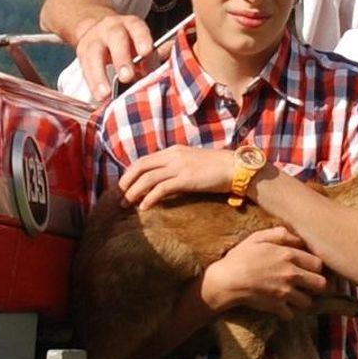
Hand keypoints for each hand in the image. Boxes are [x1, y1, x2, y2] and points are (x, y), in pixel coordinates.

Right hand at [77, 12, 162, 100]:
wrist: (99, 30)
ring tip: (105, 94)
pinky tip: (97, 95)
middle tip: (126, 77)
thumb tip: (169, 69)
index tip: (146, 52)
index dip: (142, 39)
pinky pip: (85, 67)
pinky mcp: (82, 51)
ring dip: (100, 76)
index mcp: (131, 24)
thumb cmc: (127, 41)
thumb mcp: (141, 42)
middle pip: (116, 39)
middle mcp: (112, 28)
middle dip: (121, 58)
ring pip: (95, 54)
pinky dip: (92, 83)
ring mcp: (95, 39)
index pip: (138, 28)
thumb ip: (153, 55)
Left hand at [120, 146, 240, 209]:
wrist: (237, 168)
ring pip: (148, 178)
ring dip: (134, 192)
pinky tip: (144, 208)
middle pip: (140, 166)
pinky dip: (150, 198)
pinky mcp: (186, 179)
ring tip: (127, 205)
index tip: (124, 186)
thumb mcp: (193, 162)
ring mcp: (180, 166)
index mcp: (174, 151)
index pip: (145, 160)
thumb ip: (178, 167)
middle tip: (119, 196)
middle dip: (127, 181)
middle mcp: (174, 156)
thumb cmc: (218, 168)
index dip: (131, 173)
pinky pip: (161, 188)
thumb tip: (165, 180)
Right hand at [201, 227, 326, 318]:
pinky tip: (281, 306)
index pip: (319, 264)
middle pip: (321, 284)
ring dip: (302, 300)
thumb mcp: (258, 237)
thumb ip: (281, 234)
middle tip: (308, 285)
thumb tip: (299, 238)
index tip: (310, 269)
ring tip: (294, 296)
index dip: (316, 267)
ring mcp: (285, 292)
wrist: (226, 281)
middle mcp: (291, 274)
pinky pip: (291, 314)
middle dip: (316, 285)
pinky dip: (287, 312)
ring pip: (308, 302)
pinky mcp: (276, 306)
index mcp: (289, 255)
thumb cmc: (240, 257)